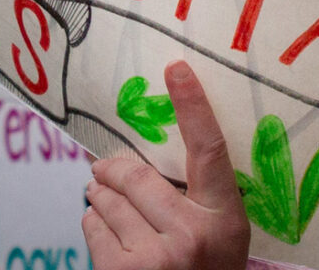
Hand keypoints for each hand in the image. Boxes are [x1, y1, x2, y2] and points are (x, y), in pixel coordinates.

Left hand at [83, 62, 249, 269]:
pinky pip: (92, 226)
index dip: (193, 106)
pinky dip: (93, 224)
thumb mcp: (219, 237)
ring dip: (100, 198)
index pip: (210, 150)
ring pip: (107, 200)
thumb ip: (196, 198)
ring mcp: (156, 259)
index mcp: (226, 220)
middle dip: (113, 170)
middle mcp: (192, 237)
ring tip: (111, 207)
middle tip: (104, 169)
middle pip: (137, 175)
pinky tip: (110, 238)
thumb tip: (141, 155)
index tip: (177, 68)